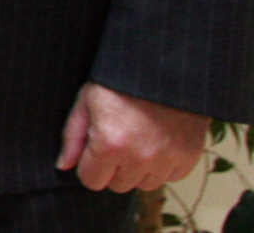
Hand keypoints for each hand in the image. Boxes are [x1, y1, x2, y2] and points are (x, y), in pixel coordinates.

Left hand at [56, 81, 209, 190]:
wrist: (162, 68)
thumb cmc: (119, 82)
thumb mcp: (86, 102)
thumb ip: (72, 137)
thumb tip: (64, 165)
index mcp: (109, 144)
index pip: (91, 181)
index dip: (89, 165)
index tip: (95, 149)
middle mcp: (139, 157)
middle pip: (118, 185)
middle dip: (113, 167)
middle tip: (117, 140)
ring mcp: (166, 159)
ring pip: (144, 185)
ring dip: (138, 169)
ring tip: (137, 140)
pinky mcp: (189, 156)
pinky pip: (170, 177)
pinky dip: (163, 166)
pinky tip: (157, 142)